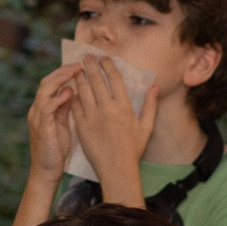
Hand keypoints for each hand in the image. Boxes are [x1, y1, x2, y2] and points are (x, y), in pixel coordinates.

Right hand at [26, 65, 79, 180]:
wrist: (46, 171)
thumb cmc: (56, 151)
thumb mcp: (63, 125)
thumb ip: (65, 108)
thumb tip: (73, 91)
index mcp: (42, 109)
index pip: (51, 84)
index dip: (63, 73)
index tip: (80, 66)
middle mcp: (37, 110)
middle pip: (46, 83)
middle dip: (62, 71)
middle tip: (79, 64)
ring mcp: (37, 118)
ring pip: (44, 91)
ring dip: (60, 79)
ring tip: (74, 72)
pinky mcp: (41, 127)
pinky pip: (47, 107)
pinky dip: (57, 98)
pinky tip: (69, 93)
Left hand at [68, 56, 156, 196]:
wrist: (116, 169)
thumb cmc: (133, 149)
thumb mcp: (146, 126)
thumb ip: (150, 104)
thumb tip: (155, 85)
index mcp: (124, 106)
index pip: (115, 78)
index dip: (108, 65)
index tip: (103, 57)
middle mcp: (107, 108)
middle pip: (96, 80)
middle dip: (90, 65)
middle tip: (85, 56)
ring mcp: (92, 117)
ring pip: (83, 90)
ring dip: (79, 77)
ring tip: (76, 69)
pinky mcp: (81, 125)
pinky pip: (75, 105)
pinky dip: (72, 95)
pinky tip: (71, 89)